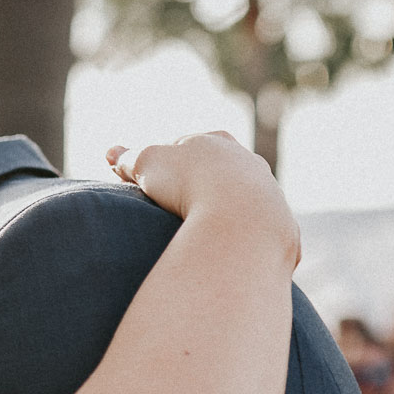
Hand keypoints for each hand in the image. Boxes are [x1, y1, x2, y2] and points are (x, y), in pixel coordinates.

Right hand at [109, 134, 297, 266]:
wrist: (242, 220)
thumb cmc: (189, 183)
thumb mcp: (148, 164)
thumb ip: (130, 158)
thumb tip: (112, 152)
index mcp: (217, 141)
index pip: (187, 147)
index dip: (164, 164)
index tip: (149, 184)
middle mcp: (248, 163)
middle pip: (217, 173)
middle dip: (196, 187)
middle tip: (172, 208)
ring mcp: (269, 194)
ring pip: (239, 203)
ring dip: (220, 215)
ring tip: (196, 235)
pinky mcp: (281, 228)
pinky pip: (254, 234)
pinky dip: (239, 240)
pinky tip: (222, 253)